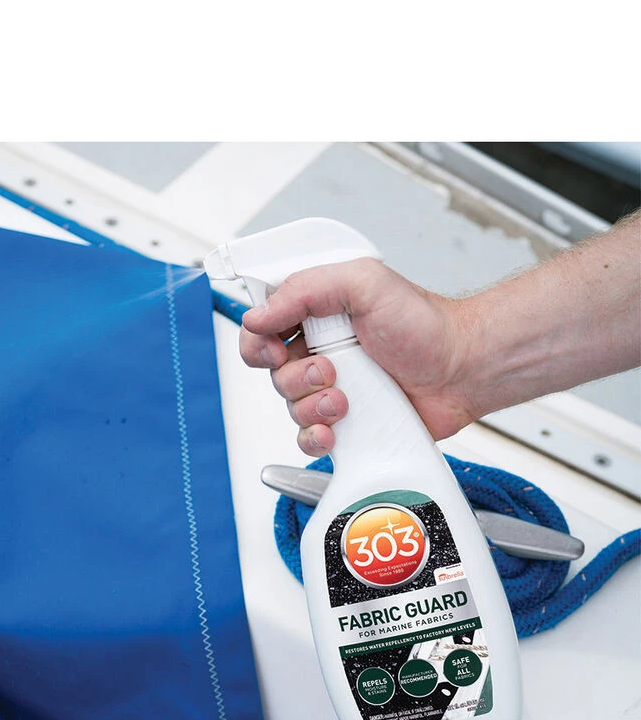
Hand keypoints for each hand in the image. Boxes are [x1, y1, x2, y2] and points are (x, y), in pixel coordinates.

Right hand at [238, 258, 476, 455]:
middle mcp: (318, 352)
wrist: (462, 369)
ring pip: (289, 407)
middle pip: (272, 373)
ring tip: (346, 399)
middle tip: (329, 370)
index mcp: (315, 314)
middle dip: (295, 377)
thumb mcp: (363, 282)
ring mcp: (330, 389)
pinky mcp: (344, 422)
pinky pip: (308, 438)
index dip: (258, 341)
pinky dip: (315, 437)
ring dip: (311, 406)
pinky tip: (335, 429)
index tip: (277, 347)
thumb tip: (257, 315)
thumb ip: (306, 289)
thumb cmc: (424, 324)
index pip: (261, 327)